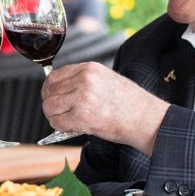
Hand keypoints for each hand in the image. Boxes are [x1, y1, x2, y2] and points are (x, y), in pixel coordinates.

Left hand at [40, 62, 169, 153]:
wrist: (145, 119)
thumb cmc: (129, 102)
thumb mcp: (106, 79)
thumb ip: (83, 80)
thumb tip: (60, 89)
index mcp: (89, 68)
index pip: (55, 76)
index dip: (51, 89)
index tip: (55, 97)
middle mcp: (84, 80)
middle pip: (49, 91)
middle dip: (52, 104)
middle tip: (61, 112)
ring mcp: (82, 98)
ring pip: (49, 106)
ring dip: (54, 116)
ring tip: (67, 120)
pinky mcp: (81, 117)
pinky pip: (57, 122)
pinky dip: (60, 127)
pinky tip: (72, 127)